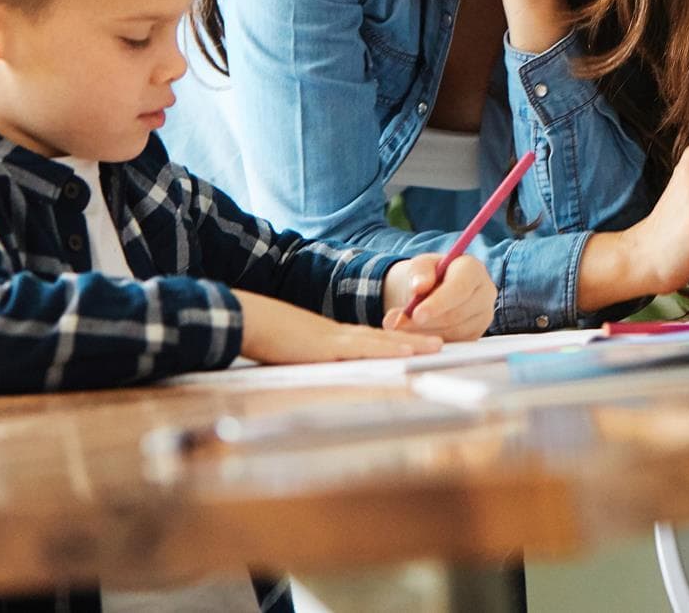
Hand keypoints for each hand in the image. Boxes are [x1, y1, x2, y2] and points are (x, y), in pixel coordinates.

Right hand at [232, 290, 440, 362]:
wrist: (248, 320)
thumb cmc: (263, 336)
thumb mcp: (291, 351)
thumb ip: (307, 358)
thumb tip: (313, 368)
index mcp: (329, 338)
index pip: (369, 341)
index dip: (393, 343)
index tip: (414, 346)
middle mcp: (337, 336)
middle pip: (382, 338)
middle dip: (412, 341)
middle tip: (440, 344)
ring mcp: (334, 339)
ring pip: (380, 342)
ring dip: (410, 344)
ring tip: (436, 347)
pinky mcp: (328, 347)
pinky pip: (365, 349)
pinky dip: (388, 350)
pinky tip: (407, 353)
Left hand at [383, 253, 496, 340]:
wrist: (436, 289)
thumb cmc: (430, 274)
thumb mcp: (421, 266)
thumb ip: (419, 272)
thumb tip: (419, 286)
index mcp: (474, 269)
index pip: (460, 288)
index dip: (438, 303)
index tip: (417, 314)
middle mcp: (485, 293)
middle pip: (456, 314)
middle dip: (426, 322)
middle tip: (399, 325)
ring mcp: (483, 316)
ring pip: (454, 332)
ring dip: (425, 334)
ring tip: (401, 329)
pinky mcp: (476, 334)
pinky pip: (454, 343)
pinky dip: (431, 341)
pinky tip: (414, 336)